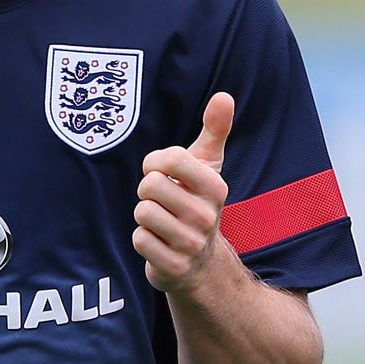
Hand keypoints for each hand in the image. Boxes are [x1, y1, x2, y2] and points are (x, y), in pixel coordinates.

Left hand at [135, 93, 234, 293]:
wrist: (201, 263)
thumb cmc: (197, 202)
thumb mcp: (208, 166)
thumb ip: (215, 130)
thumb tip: (224, 96)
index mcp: (216, 188)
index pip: (170, 159)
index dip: (156, 163)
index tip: (162, 172)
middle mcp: (208, 217)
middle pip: (150, 186)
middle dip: (148, 191)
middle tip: (162, 201)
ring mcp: (192, 244)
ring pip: (142, 212)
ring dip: (145, 217)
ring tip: (162, 222)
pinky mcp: (174, 267)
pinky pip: (139, 240)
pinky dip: (144, 240)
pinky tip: (160, 243)